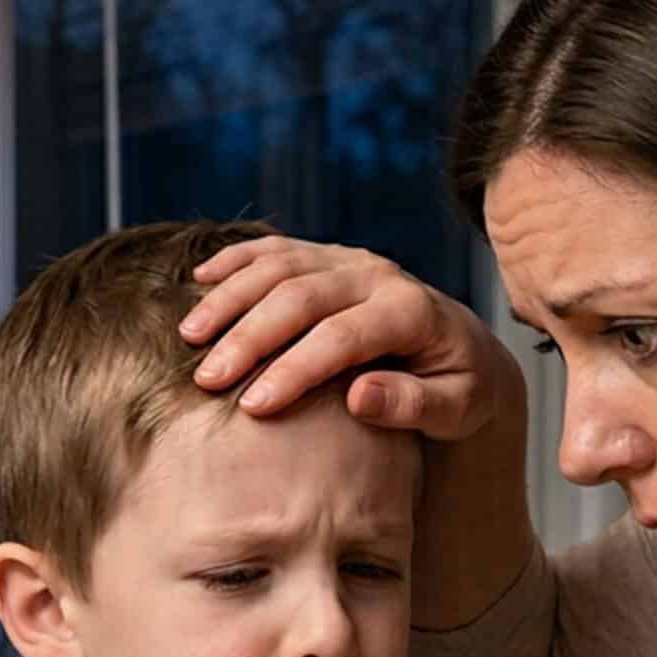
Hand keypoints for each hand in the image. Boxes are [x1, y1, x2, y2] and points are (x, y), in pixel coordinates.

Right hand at [180, 236, 525, 439]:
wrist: (466, 347)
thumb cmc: (459, 389)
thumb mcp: (458, 408)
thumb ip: (415, 405)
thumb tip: (359, 396)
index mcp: (411, 311)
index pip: (340, 336)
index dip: (294, 370)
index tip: (254, 407)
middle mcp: (377, 274)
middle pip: (299, 297)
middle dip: (249, 338)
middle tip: (207, 380)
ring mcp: (349, 259)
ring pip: (279, 266)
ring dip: (230, 298)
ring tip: (189, 336)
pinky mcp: (328, 255)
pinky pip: (276, 248)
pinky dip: (236, 260)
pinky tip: (199, 280)